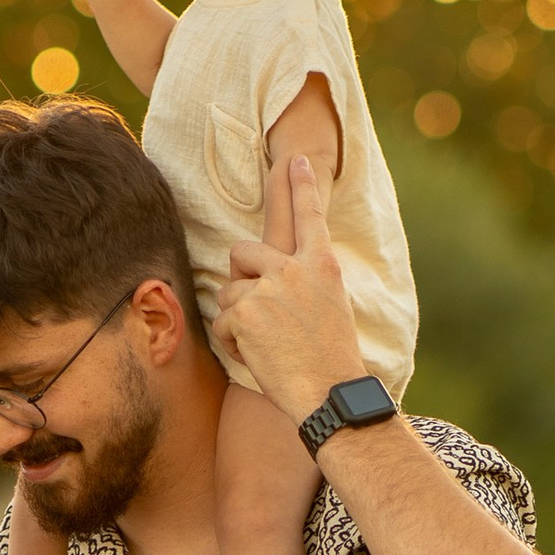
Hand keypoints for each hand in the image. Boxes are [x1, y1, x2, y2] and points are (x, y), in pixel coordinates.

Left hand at [214, 159, 372, 425]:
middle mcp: (295, 269)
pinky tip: (259, 358)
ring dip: (238, 319)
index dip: (301, 186)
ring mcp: (268, 289)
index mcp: (323, 265)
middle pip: (243, 251)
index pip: (309, 216)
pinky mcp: (245, 312)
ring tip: (266, 344)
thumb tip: (271, 277)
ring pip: (229, 291)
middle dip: (240, 278)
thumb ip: (306, 282)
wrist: (330, 393)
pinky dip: (234, 344)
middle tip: (255, 309)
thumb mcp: (331, 306)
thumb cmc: (332, 360)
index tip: (296, 160)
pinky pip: (223, 321)